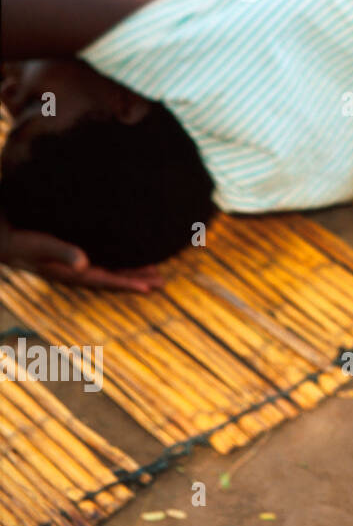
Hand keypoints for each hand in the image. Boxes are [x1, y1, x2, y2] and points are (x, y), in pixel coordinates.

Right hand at [0, 217, 162, 291]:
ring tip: (154, 273)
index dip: (128, 284)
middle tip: (162, 282)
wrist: (1, 237)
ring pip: (109, 270)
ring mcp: (72, 264)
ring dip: (131, 272)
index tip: (150, 288)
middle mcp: (74, 271)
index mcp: (70, 273)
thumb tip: (85, 265)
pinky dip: (117, 262)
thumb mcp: (41, 246)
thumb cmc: (20, 240)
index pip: (106, 281)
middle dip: (137, 280)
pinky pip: (101, 261)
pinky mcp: (71, 255)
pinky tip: (127, 257)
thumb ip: (63, 254)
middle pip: (112, 278)